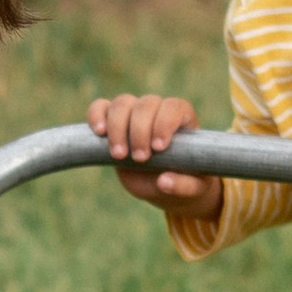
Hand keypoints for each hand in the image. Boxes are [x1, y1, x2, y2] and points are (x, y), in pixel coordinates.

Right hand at [87, 91, 221, 217]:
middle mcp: (158, 110)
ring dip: (118, 128)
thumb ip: (184, 185)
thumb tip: (163, 182)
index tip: (159, 148)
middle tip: (141, 159)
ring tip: (119, 155)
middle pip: (145, 104)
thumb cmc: (188, 181)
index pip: (173, 107)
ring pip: (122, 103)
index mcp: (182, 118)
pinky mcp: (114, 123)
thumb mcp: (195, 188)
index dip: (164, 123)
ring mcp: (134, 115)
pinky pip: (100, 107)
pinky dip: (96, 115)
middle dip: (140, 131)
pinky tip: (99, 133)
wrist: (166, 184)